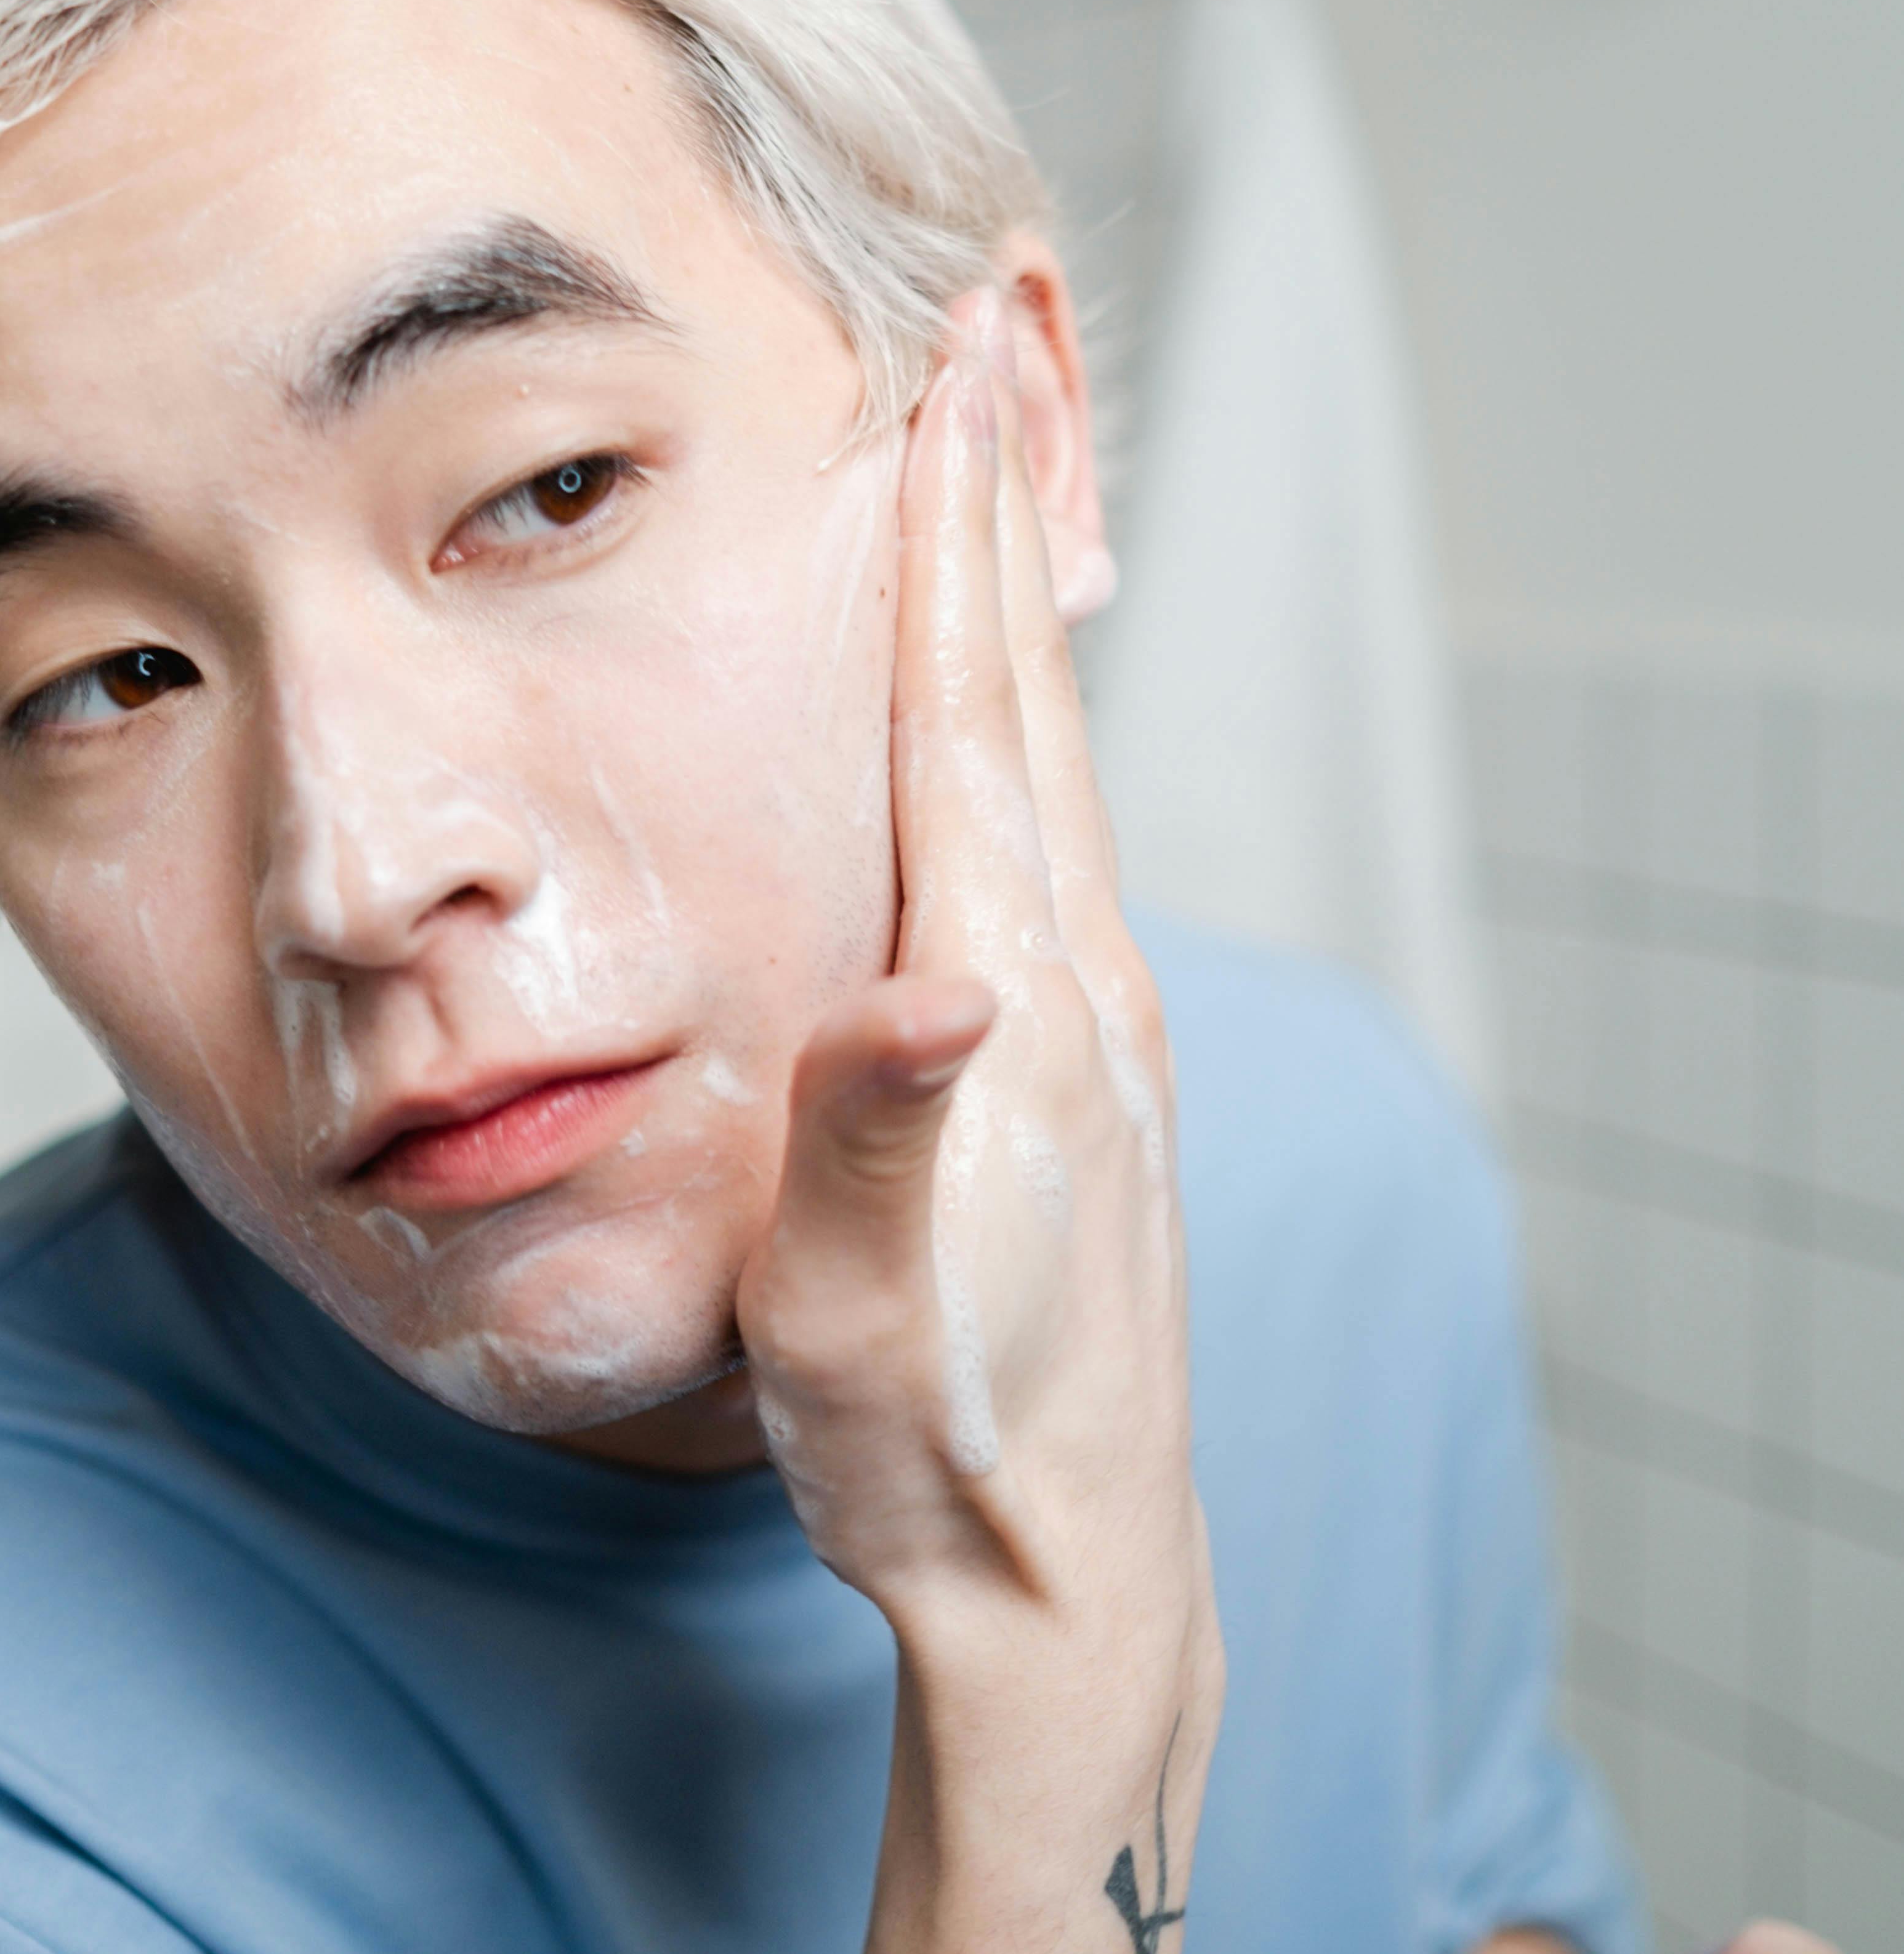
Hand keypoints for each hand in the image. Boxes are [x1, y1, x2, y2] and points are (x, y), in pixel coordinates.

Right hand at [735, 296, 1216, 1723]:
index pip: (967, 739)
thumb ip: (871, 1140)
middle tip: (975, 372)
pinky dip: (1027, 743)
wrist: (1074, 1582)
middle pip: (1028, 718)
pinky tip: (1010, 740)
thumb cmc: (935, 1450)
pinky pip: (1060, 854)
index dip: (945, 566)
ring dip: (1014, 627)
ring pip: (1054, 779)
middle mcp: (1077, 999)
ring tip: (986, 506)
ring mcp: (1101, 1040)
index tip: (941, 407)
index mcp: (1006, 1019)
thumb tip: (928, 982)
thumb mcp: (851, 1313)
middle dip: (991, 536)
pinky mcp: (1094, 1086)